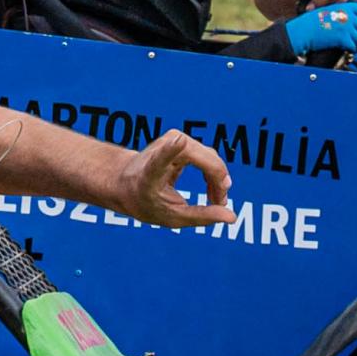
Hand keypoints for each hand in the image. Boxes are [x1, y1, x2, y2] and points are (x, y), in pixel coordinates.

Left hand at [117, 130, 234, 227]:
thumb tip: (232, 217)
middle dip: (218, 180)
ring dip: (217, 178)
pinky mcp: (178, 138)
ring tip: (216, 201)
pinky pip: (206, 155)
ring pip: (208, 155)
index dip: (170, 150)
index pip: (160, 158)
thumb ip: (202, 217)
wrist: (124, 183)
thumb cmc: (145, 201)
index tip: (178, 141)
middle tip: (220, 204)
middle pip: (202, 158)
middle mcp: (160, 150)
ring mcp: (170, 140)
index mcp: (150, 172)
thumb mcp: (172, 217)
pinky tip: (213, 191)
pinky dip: (213, 172)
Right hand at [284, 2, 356, 56]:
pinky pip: (353, 46)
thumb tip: (354, 24)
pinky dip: (349, 49)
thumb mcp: (327, 13)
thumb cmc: (310, 23)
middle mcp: (347, 16)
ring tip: (344, 42)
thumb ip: (343, 18)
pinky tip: (342, 47)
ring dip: (354, 42)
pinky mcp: (343, 38)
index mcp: (343, 7)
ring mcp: (346, 27)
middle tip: (353, 36)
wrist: (302, 31)